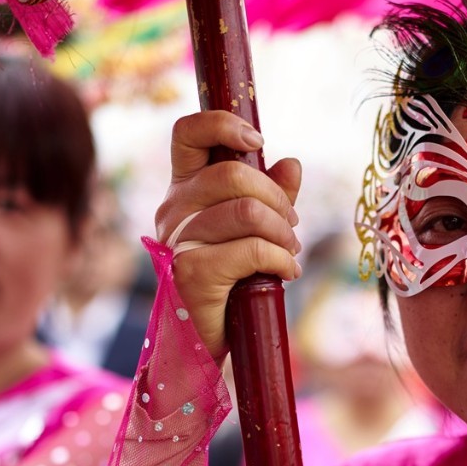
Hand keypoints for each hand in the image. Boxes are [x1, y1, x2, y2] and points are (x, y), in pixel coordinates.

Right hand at [155, 111, 302, 360]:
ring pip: (247, 212)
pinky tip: (287, 273)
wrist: (204, 341)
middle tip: (293, 228)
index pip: (186, 133)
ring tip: (290, 253)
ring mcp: (177, 240)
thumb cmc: (229, 283)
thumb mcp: (252, 232)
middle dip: (278, 200)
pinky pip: (251, 249)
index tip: (257, 143)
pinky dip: (281, 260)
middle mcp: (173, 209)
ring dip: (283, 234)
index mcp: (183, 190)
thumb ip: (269, 196)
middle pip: (233, 174)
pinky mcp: (191, 271)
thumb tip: (291, 164)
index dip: (222, 124)